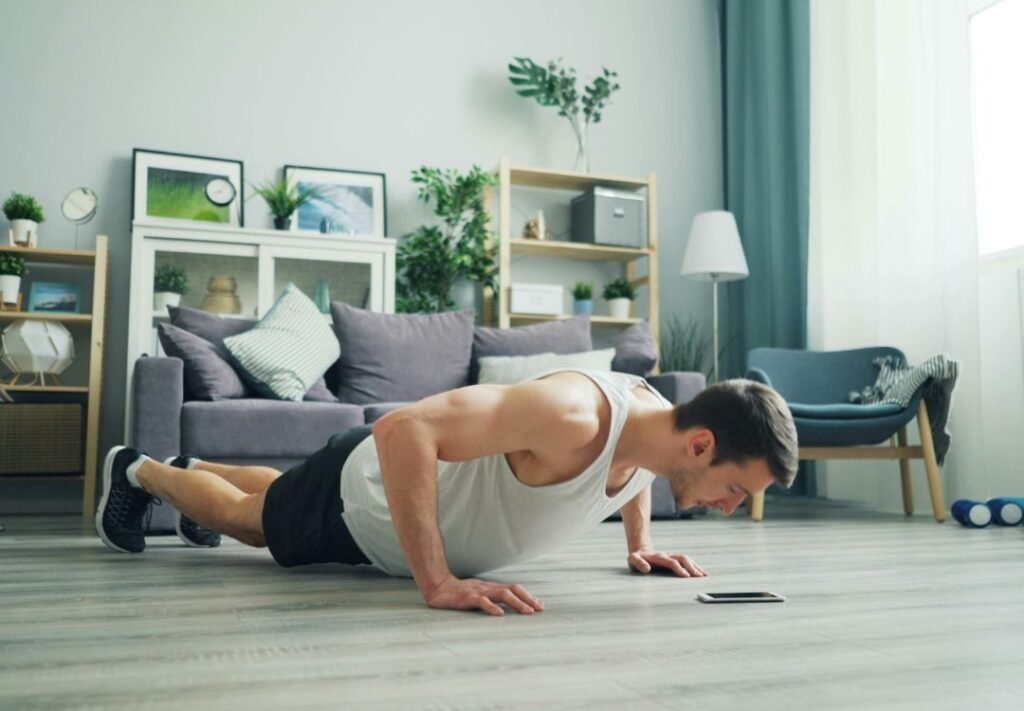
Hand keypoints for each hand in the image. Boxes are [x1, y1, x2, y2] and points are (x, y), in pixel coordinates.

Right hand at [423, 575, 544, 615]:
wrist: (438, 586)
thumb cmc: (459, 593)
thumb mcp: (479, 594)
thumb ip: (491, 598)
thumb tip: (506, 608)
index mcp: (492, 588)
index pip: (514, 589)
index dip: (528, 596)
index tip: (540, 605)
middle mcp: (488, 588)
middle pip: (513, 589)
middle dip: (528, 599)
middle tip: (540, 609)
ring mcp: (479, 592)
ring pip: (502, 594)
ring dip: (517, 603)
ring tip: (527, 612)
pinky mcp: (468, 598)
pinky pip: (482, 601)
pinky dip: (492, 607)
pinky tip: (500, 614)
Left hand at [628, 549, 707, 577]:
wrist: (641, 550)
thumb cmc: (637, 558)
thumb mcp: (632, 559)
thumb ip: (638, 563)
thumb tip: (647, 569)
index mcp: (659, 557)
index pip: (672, 562)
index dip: (679, 569)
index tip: (686, 577)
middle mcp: (668, 556)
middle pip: (682, 559)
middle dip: (691, 568)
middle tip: (699, 577)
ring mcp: (672, 556)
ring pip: (687, 559)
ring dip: (696, 567)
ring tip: (704, 575)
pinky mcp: (675, 559)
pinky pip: (687, 561)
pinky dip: (696, 566)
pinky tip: (703, 573)